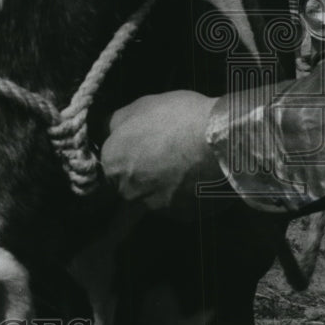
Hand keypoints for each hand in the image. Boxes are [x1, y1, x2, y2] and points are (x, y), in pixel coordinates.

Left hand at [102, 91, 223, 213]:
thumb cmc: (177, 118)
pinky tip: (196, 177)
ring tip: (183, 165)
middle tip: (163, 154)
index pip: (110, 162)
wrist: (219, 140)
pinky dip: (183, 195)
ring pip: (152, 196)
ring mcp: (153, 206)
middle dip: (141, 171)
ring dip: (162, 185)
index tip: (141, 145)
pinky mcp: (180, 217)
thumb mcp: (139, 107)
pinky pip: (176, 205)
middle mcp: (126, 190)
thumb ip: (116, 123)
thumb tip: (105, 129)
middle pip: (128, 182)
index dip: (126, 152)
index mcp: (111, 162)